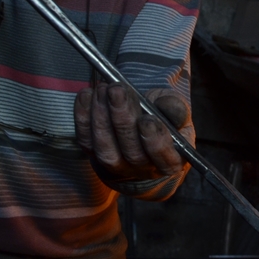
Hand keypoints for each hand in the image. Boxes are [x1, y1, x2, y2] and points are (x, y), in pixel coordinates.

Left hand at [74, 84, 191, 184]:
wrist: (141, 132)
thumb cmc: (163, 121)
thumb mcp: (176, 113)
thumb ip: (175, 108)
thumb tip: (166, 104)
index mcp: (170, 162)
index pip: (164, 158)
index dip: (155, 140)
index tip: (147, 119)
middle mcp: (142, 169)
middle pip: (131, 152)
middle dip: (122, 119)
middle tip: (117, 91)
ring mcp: (116, 165)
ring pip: (105, 148)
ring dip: (101, 116)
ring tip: (103, 89)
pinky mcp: (94, 154)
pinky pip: (85, 139)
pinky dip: (83, 116)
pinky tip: (87, 94)